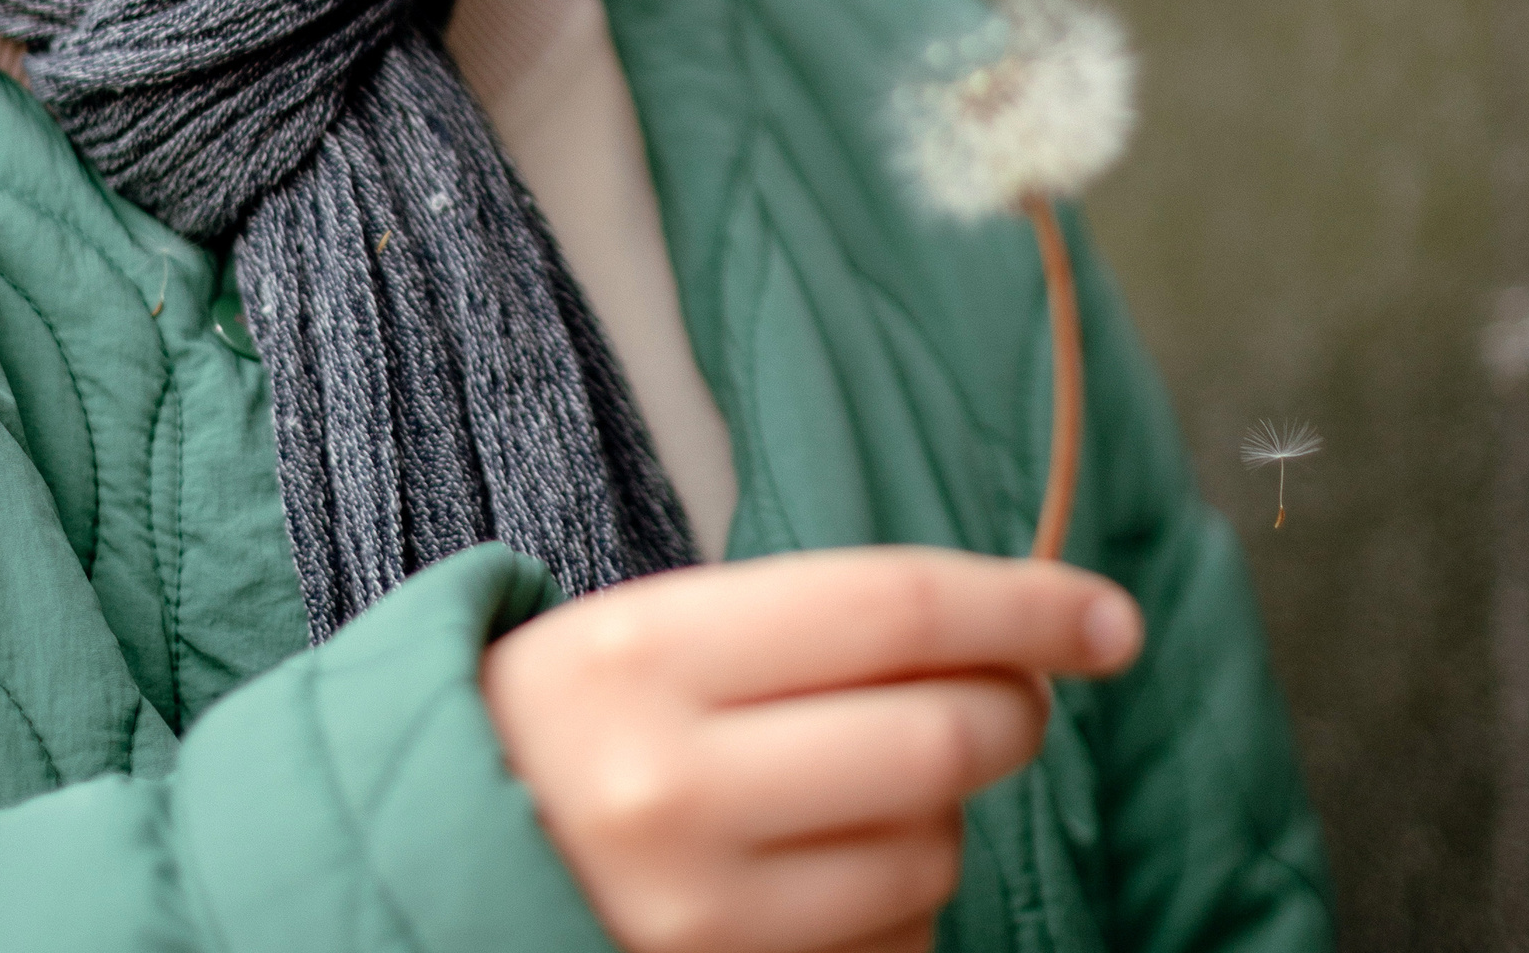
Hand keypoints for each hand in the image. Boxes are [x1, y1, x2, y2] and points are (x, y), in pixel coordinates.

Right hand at [482, 547, 1142, 952]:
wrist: (421, 878)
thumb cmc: (565, 732)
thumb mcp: (654, 635)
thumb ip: (815, 628)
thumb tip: (1020, 636)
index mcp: (646, 656)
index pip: (895, 609)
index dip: (1027, 606)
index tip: (1107, 618)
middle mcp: (670, 790)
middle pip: (940, 740)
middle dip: (1011, 712)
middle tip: (1006, 697)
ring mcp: (701, 922)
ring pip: (930, 858)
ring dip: (940, 820)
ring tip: (857, 794)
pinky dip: (898, 914)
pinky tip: (824, 882)